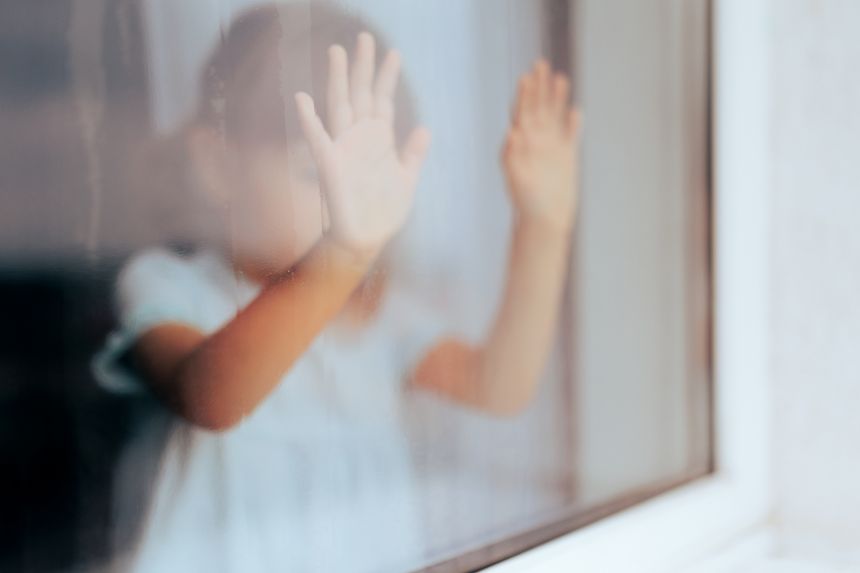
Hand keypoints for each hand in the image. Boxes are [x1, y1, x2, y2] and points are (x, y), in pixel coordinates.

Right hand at [295, 33, 430, 260]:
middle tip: (365, 37)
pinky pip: (318, 138)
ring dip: (338, 80)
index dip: (387, 78)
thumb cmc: (383, 213)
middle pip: (361, 95)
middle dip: (364, 67)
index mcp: (379, 141)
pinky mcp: (330, 165)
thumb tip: (425, 128)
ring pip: (340, 107)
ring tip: (337, 52)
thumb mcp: (406, 180)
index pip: (383, 101)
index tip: (394, 53)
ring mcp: (344, 149)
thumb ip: (413, 154)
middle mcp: (360, 139)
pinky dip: (309, 119)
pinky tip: (302, 97)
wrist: (366, 241)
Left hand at [502, 59, 580, 233]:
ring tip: (560, 78)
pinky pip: (570, 135)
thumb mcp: (516, 177)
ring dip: (557, 98)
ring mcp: (551, 147)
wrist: (544, 219)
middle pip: (537, 108)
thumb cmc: (526, 201)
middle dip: (539, 86)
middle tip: (541, 63)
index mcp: (520, 143)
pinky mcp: (567, 156)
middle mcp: (535, 141)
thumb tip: (512, 131)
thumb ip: (513, 155)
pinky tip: (575, 112)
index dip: (524, 94)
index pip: (521, 112)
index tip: (527, 76)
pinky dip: (572, 123)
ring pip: (555, 116)